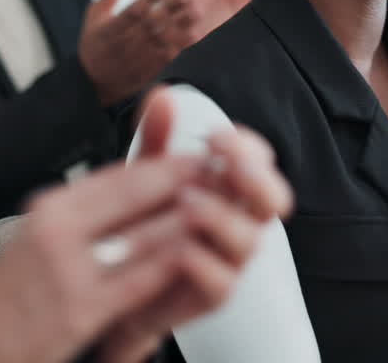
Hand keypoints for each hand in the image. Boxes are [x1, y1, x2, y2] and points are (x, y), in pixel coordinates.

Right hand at [0, 153, 204, 362]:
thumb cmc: (12, 298)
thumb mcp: (43, 235)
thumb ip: (91, 208)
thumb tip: (138, 179)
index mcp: (50, 208)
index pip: (118, 174)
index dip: (165, 163)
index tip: (198, 156)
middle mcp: (58, 229)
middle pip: (136, 193)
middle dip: (185, 182)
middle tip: (220, 175)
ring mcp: (70, 269)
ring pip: (145, 234)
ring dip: (187, 219)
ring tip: (218, 209)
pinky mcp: (81, 308)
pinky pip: (139, 278)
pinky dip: (170, 263)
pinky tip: (194, 253)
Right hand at [78, 0, 198, 104]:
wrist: (91, 83)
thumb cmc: (94, 42)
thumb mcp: (95, 14)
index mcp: (111, 27)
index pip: (133, 9)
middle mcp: (124, 43)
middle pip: (151, 24)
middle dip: (171, 10)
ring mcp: (134, 59)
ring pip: (160, 43)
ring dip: (180, 29)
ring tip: (196, 16)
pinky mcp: (144, 73)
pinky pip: (163, 62)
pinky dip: (178, 50)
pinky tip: (193, 40)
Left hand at [93, 88, 293, 362]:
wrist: (114, 282)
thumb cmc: (139, 221)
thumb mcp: (144, 174)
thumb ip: (157, 137)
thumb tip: (162, 93)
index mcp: (229, 186)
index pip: (258, 159)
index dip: (246, 146)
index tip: (215, 137)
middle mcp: (238, 220)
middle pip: (274, 199)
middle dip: (254, 177)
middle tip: (224, 163)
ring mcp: (227, 259)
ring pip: (250, 240)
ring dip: (221, 217)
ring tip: (187, 202)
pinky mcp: (209, 295)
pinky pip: (222, 283)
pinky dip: (203, 264)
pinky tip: (178, 248)